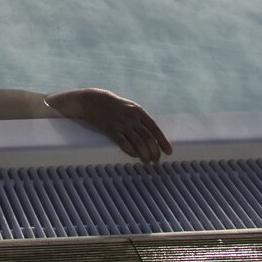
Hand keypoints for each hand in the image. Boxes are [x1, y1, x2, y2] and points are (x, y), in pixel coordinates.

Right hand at [46, 88, 171, 164]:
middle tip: (156, 161)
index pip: (155, 129)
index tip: (168, 152)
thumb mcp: (130, 108)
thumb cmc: (114, 106)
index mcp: (139, 112)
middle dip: (154, 151)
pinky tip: (134, 156)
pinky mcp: (110, 129)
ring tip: (147, 161)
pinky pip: (123, 142)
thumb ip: (140, 120)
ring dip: (144, 154)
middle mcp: (132, 118)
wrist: (93, 100)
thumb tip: (152, 135)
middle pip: (148, 138)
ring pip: (138, 142)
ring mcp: (121, 123)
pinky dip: (130, 151)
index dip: (163, 141)